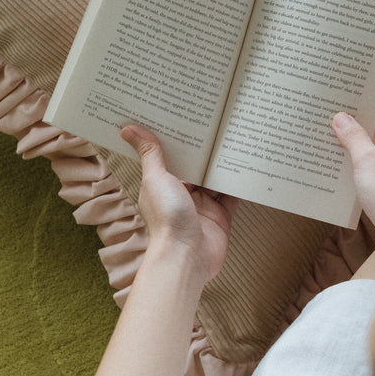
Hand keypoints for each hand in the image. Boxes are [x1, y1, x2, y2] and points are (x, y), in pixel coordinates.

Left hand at [120, 124, 234, 286]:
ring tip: (234, 138)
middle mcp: (183, 195)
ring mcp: (203, 207)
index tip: (186, 118)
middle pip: (197, 168)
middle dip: (205, 151)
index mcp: (163, 185)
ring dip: (223, 165)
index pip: (172, 158)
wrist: (187, 257)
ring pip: (215, 180)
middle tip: (217, 121)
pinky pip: (232, 197)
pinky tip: (246, 166)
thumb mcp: (156, 179)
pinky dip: (238, 184)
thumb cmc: (167, 219)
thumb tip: (128, 129)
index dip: (179, 141)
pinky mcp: (221, 217)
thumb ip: (150, 154)